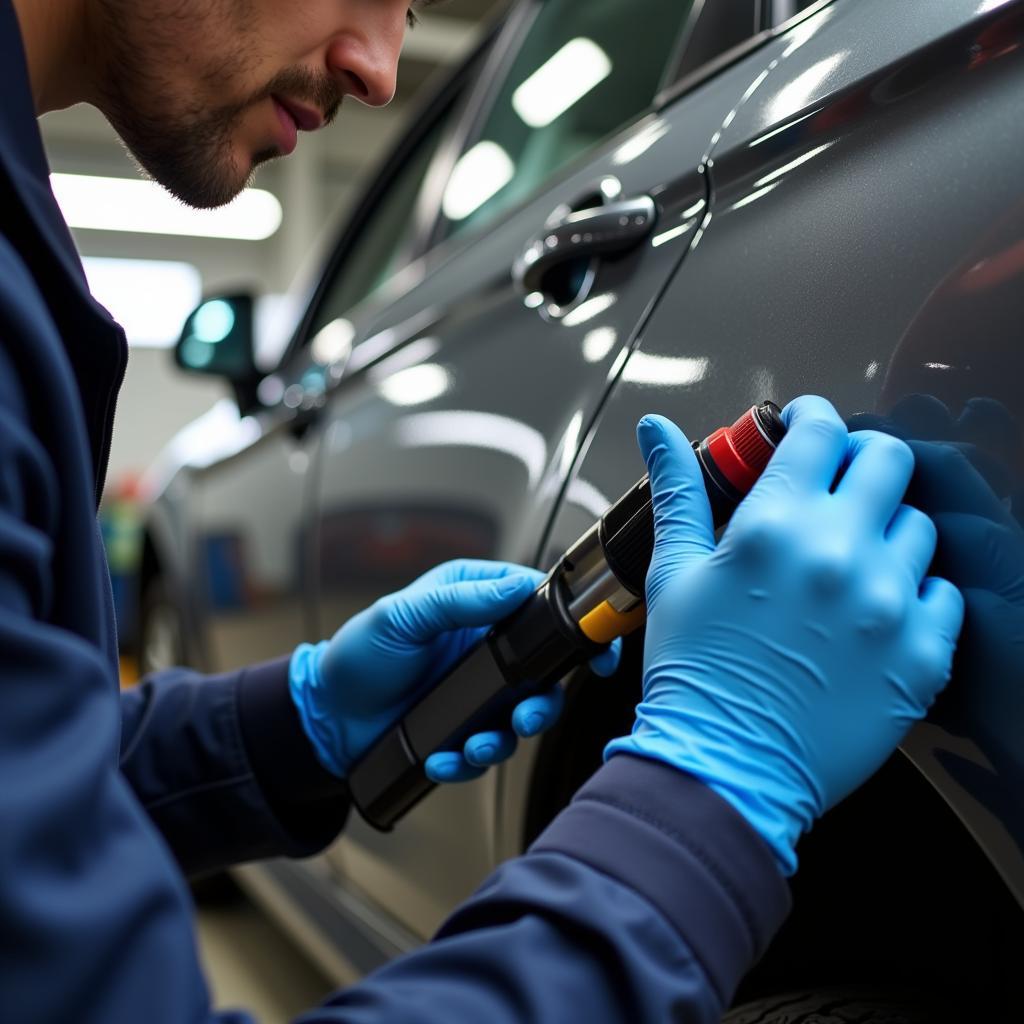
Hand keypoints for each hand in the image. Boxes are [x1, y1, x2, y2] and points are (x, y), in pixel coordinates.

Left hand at [290, 559, 620, 782]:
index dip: (569, 623)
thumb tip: (515, 587)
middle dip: (544, 699)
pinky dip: (470, 760)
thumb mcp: (400, 616)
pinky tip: (444, 759)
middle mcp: (485, 644)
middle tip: (528, 716)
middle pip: (544, 669)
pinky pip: (487, 746)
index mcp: (473, 600)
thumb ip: (458, 600)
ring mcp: (479, 689)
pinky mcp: (467, 726)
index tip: (591, 647)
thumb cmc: (358, 655)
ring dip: (506, 737)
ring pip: (522, 714)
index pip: (536, 602)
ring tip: (476, 746)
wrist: (328, 718)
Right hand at [605, 396, 963, 873]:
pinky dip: (915, 592)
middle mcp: (840, 553)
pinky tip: (874, 612)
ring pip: (920, 525)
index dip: (812, 419)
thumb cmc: (693, 671)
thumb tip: (657, 430)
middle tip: (836, 483)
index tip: (806, 428)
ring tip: (850, 561)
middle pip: (887, 460)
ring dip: (886, 529)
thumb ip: (679, 489)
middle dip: (860, 459)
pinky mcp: (923, 655)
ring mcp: (890, 605)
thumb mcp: (674, 571)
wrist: (725, 767)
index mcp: (775, 526)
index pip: (819, 431)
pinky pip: (945, 594)